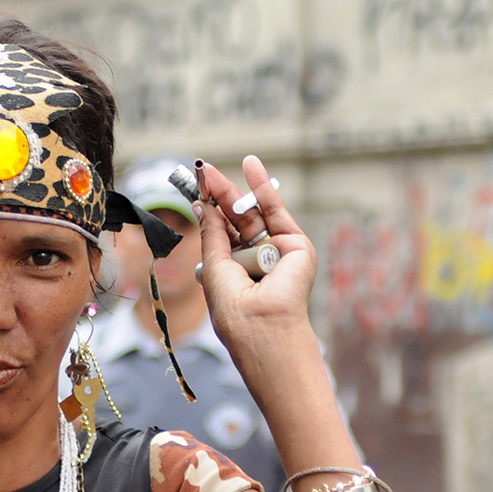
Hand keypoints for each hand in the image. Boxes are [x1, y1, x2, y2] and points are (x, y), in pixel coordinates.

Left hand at [193, 156, 317, 346]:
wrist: (263, 325)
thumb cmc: (235, 310)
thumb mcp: (214, 266)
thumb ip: (212, 234)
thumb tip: (203, 206)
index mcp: (235, 272)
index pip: (222, 234)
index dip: (209, 211)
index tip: (196, 189)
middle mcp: (256, 262)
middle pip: (237, 221)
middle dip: (220, 196)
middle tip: (203, 173)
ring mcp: (277, 253)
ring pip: (255, 214)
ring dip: (236, 189)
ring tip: (213, 172)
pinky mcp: (296, 246)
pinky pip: (277, 212)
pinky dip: (263, 188)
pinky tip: (251, 166)